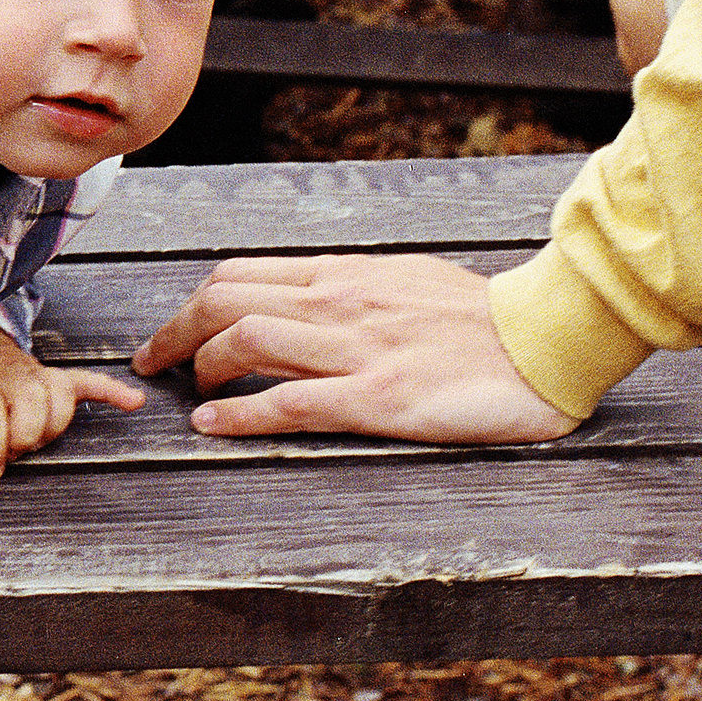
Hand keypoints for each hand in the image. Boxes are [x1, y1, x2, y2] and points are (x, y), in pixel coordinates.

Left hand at [0, 315, 144, 477]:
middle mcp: (9, 376)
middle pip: (32, 413)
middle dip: (22, 441)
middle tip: (5, 453)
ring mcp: (35, 374)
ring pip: (59, 404)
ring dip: (50, 429)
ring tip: (31, 439)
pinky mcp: (53, 375)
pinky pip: (87, 379)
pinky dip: (110, 390)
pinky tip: (131, 402)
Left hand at [130, 254, 577, 442]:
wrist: (549, 339)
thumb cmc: (480, 318)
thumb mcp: (403, 283)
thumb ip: (348, 293)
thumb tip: (299, 304)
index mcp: (344, 275)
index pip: (239, 275)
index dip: (190, 305)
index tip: (169, 333)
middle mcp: (340, 302)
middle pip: (223, 300)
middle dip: (173, 332)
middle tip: (152, 364)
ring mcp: (358, 350)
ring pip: (245, 340)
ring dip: (199, 368)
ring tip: (189, 393)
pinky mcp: (380, 398)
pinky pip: (290, 402)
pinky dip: (239, 413)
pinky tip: (214, 426)